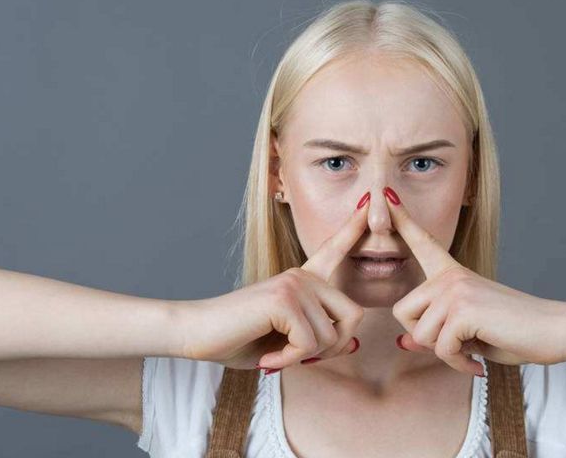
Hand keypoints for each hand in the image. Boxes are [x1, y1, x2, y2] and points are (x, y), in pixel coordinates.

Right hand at [177, 192, 370, 370]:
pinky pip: (309, 343)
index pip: (334, 251)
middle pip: (353, 316)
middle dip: (332, 347)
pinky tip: (268, 357)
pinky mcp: (284, 298)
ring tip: (276, 354)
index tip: (368, 205)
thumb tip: (353, 342)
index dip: (353, 230)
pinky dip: (290, 359)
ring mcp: (294, 283)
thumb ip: (318, 340)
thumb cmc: (239, 339)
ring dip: (305, 358)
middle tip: (299, 356)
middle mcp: (302, 276)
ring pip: (331, 336)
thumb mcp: (287, 343)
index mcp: (302, 280)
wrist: (196, 333)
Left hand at [386, 187, 565, 374]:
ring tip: (473, 351)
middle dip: (424, 338)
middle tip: (458, 346)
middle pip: (403, 312)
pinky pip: (441, 348)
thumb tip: (403, 341)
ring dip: (446, 354)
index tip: (386, 196)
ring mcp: (455, 289)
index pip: (422, 243)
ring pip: (420, 335)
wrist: (555, 331)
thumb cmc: (516, 332)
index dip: (402, 221)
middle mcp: (450, 275)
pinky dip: (458, 362)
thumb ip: (436, 332)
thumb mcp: (468, 332)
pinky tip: (478, 362)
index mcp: (453, 273)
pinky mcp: (463, 309)